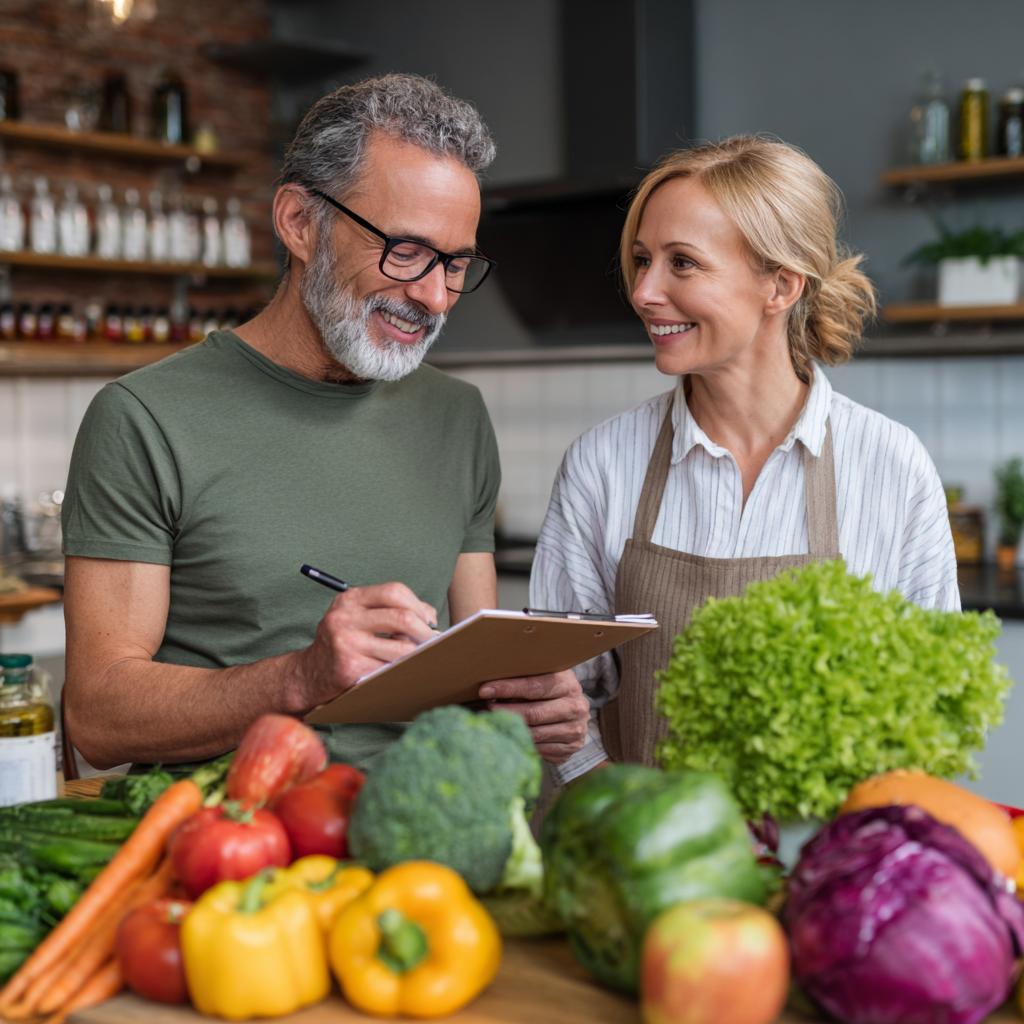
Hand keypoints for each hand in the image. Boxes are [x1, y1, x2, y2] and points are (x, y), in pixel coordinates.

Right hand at [300, 583, 436, 705]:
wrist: (308, 674)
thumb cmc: (342, 643)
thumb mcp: (359, 618)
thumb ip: (392, 611)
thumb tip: (430, 616)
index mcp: (350, 599)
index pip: (394, 591)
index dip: (418, 605)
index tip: (427, 620)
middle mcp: (345, 617)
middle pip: (402, 616)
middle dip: (425, 630)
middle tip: (432, 641)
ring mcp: (347, 643)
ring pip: (402, 647)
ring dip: (417, 653)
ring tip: (418, 656)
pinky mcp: (350, 668)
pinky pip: (390, 667)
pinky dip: (401, 669)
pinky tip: (399, 669)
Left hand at [478, 670, 589, 764]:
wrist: (575, 711)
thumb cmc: (550, 691)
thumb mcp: (542, 677)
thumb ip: (522, 680)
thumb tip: (489, 688)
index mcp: (568, 684)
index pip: (535, 686)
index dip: (508, 688)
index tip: (485, 690)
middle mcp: (575, 707)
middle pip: (534, 713)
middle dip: (505, 712)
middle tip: (484, 710)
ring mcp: (575, 729)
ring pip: (535, 734)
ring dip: (511, 730)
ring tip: (493, 724)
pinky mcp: (571, 748)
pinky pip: (541, 749)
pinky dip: (523, 743)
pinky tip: (510, 737)